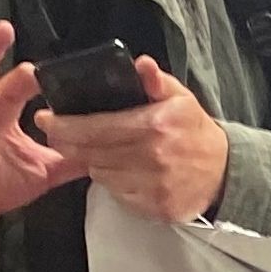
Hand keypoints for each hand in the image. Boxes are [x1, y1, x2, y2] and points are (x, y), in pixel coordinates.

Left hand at [39, 57, 234, 224]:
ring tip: (93, 150)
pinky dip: (112, 182)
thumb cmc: (194, 131)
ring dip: (91, 162)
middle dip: (68, 143)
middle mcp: (152, 157)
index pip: (96, 127)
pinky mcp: (155, 207)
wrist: (224, 173)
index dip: (65, 124)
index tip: (46, 118)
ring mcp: (153, 185)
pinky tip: (117, 169)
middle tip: (56, 134)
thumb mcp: (180, 98)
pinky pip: (118, 194)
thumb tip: (141, 64)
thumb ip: (156, 80)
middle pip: (92, 152)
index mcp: (154, 126)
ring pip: (101, 174)